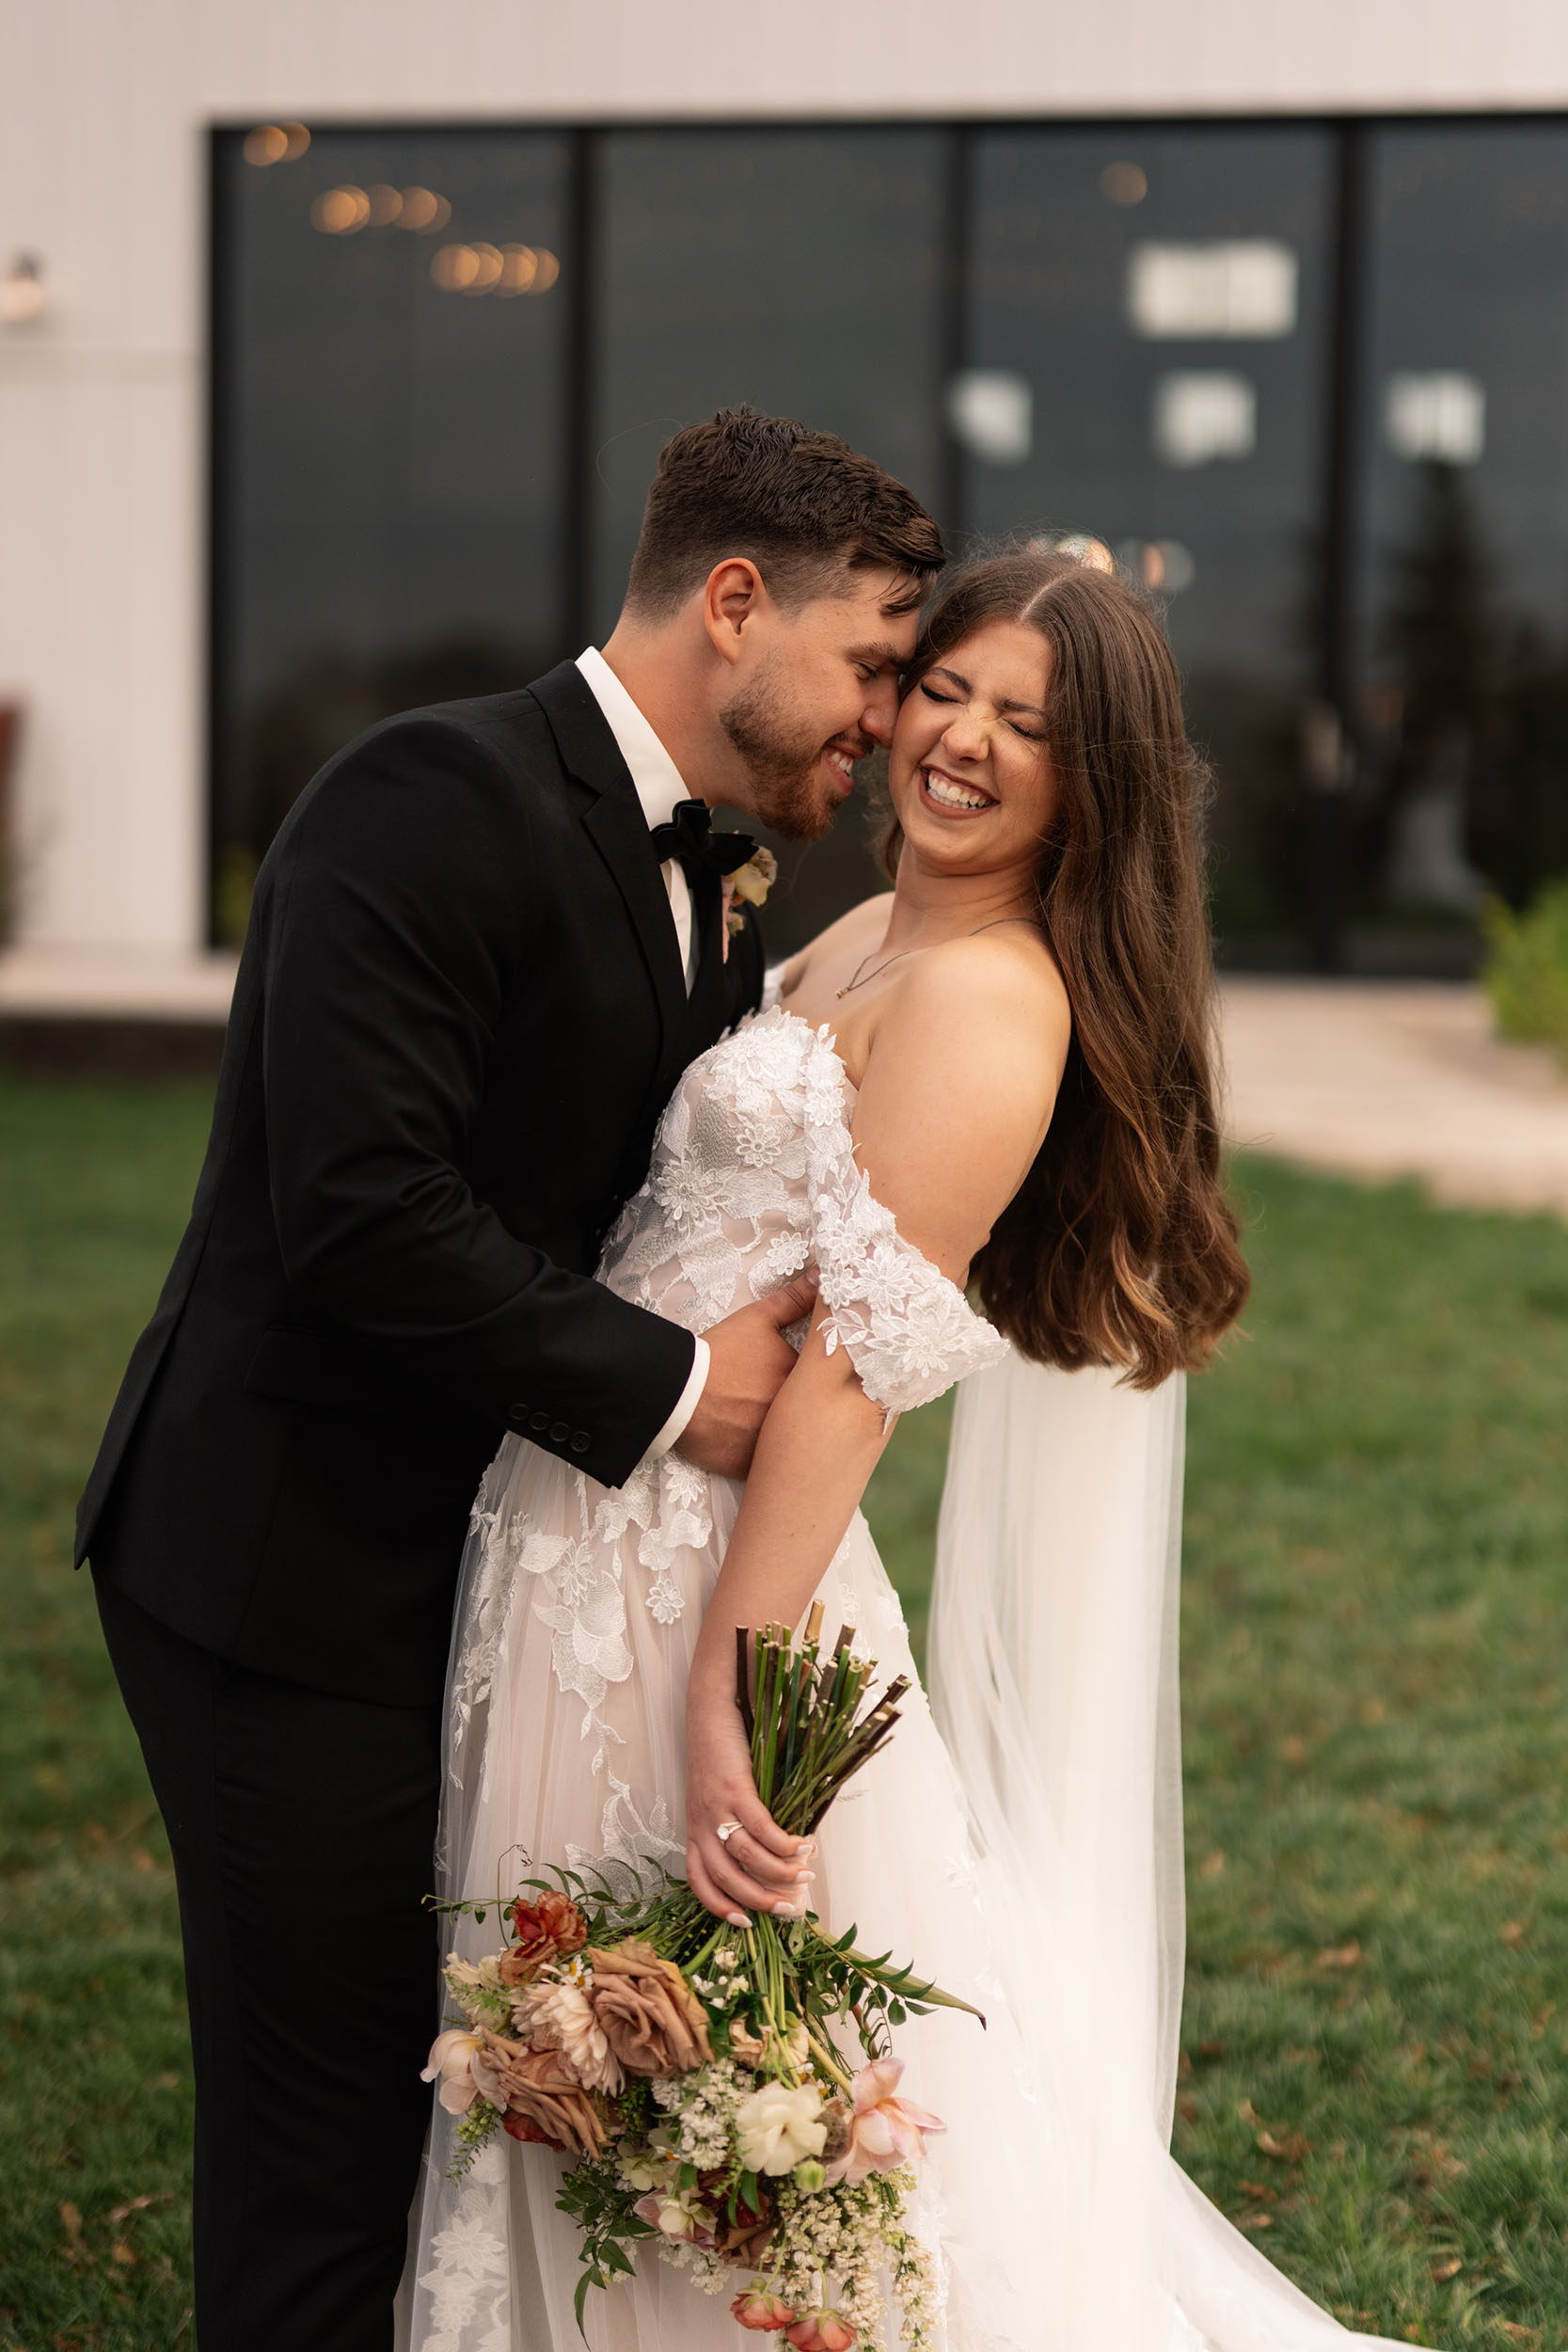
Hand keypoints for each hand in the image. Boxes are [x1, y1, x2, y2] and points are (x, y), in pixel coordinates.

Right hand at [676, 1267, 817, 1479]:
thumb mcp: (758, 1320)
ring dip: (796, 1443)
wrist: (676, 1391)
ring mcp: (776, 1447)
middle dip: (817, 1418)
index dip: (829, 1387)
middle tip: (810, 1414)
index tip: (827, 1385)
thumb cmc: (718, 1353)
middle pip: (817, 1421)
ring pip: (796, 1449)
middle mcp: (798, 1419)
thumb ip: (795, 1301)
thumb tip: (824, 1278)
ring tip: (787, 1436)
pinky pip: (771, 1469)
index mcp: (806, 1383)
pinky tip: (768, 1454)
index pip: (831, 1387)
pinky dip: (770, 1462)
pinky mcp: (752, 1468)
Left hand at [685, 1669, 816, 1925]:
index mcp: (695, 1829)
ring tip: (806, 1876)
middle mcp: (701, 1824)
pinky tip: (805, 1847)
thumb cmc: (719, 1750)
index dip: (719, 1906)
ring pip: (746, 1857)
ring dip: (779, 1872)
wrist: (709, 1710)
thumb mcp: (718, 1794)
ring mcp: (715, 1807)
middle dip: (759, 1900)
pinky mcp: (734, 1788)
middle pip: (726, 1879)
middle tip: (789, 1910)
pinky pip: (762, 1827)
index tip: (745, 1924)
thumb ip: (737, 1821)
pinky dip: (785, 1843)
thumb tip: (773, 1852)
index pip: (699, 1881)